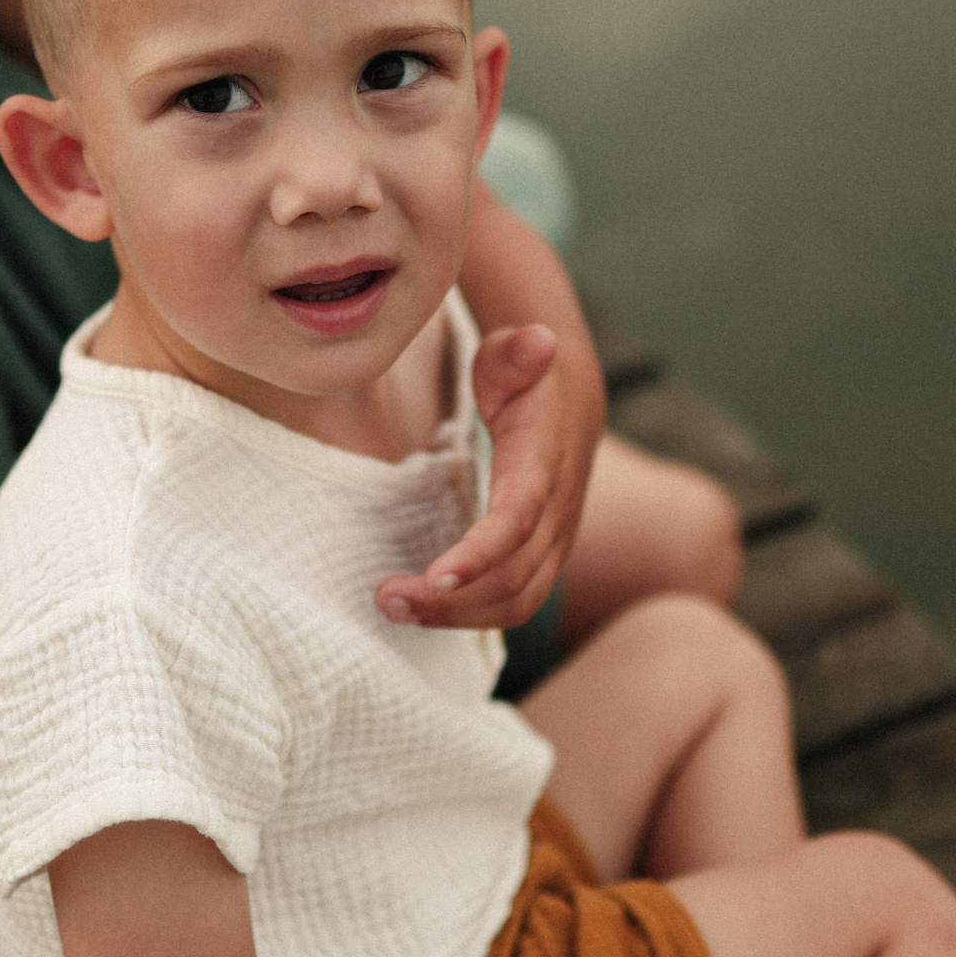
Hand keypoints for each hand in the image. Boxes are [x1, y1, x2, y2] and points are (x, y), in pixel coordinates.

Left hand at [377, 321, 586, 628]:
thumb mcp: (515, 354)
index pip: (518, 521)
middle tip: (386, 598)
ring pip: (517, 602)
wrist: (569, 399)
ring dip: (454, 616)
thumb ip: (517, 353)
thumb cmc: (525, 375)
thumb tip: (540, 341)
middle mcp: (558, 514)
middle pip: (515, 579)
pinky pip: (513, 601)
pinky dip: (467, 613)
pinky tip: (420, 605)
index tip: (435, 578)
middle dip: (452, 600)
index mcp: (543, 466)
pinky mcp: (543, 557)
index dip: (481, 553)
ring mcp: (555, 541)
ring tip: (393, 606)